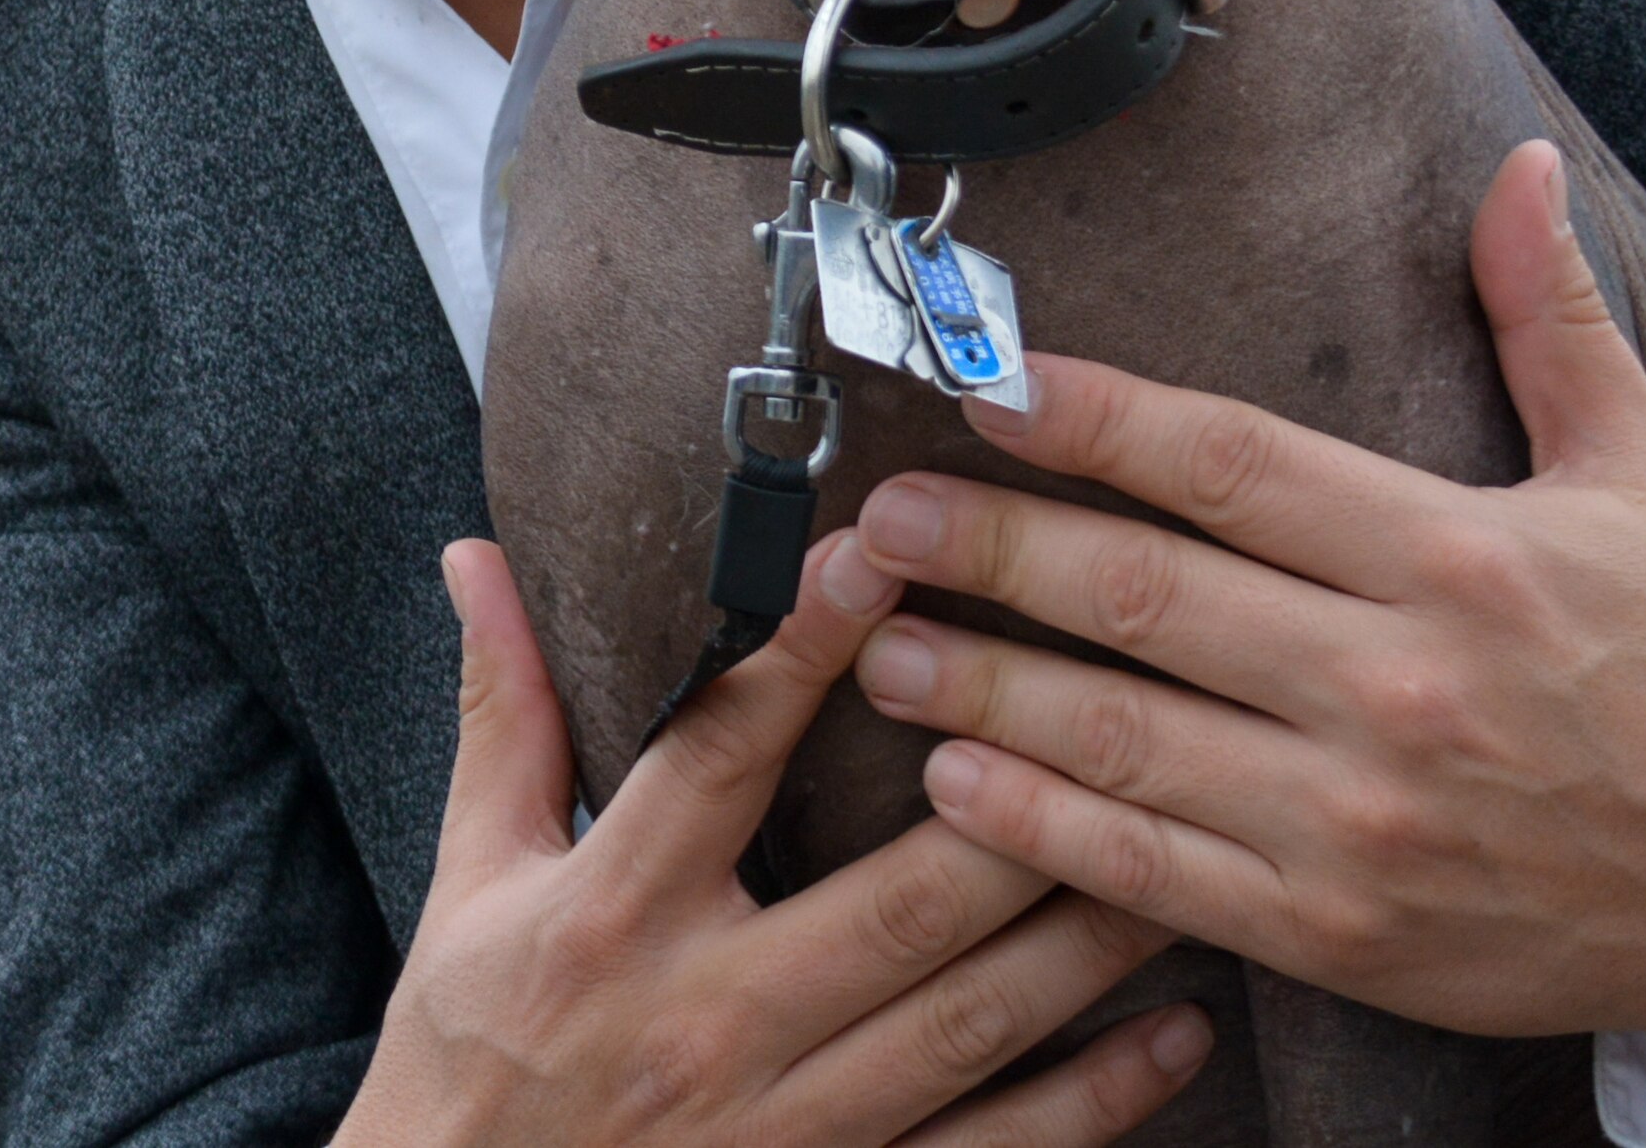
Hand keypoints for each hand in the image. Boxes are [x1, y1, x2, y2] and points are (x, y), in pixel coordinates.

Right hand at [338, 532, 1211, 1147]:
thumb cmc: (466, 1057)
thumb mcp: (467, 880)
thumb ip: (503, 717)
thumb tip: (481, 562)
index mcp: (612, 916)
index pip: (720, 756)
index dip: (800, 649)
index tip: (881, 555)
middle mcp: (709, 1021)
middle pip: (895, 903)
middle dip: (1015, 808)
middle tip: (1113, 713)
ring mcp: (786, 1127)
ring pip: (970, 1022)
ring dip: (1086, 940)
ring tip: (1179, 853)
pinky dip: (1096, 1101)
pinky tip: (1176, 1035)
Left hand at [844, 142, 1645, 1081]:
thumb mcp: (1640, 476)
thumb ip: (1550, 319)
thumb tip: (1511, 166)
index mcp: (1456, 558)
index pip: (1232, 466)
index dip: (1093, 419)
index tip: (984, 382)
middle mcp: (1398, 686)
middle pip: (1143, 598)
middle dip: (991, 550)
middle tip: (879, 520)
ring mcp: (1360, 821)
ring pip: (1125, 740)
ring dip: (980, 689)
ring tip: (874, 644)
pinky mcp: (1340, 933)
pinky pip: (1158, 877)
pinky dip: (1044, 832)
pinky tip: (955, 784)